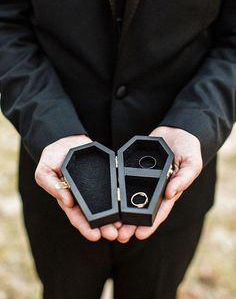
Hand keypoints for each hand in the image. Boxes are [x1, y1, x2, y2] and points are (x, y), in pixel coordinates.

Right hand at [35, 135, 120, 241]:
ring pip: (106, 207)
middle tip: (114, 234)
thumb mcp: (44, 172)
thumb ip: (53, 186)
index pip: (77, 217)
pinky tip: (125, 208)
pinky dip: (118, 201)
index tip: (95, 236)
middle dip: (104, 227)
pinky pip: (112, 191)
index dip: (85, 228)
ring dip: (113, 218)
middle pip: (94, 217)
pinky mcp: (103, 179)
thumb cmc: (51, 159)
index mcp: (68, 199)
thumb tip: (66, 202)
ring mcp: (94, 189)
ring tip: (122, 226)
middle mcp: (82, 198)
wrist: (65, 142)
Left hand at [117, 126, 202, 242]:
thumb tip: (170, 194)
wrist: (176, 131)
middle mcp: (157, 189)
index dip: (150, 224)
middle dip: (132, 224)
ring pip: (132, 200)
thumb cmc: (188, 148)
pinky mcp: (136, 170)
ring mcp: (146, 180)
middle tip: (120, 235)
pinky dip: (119, 194)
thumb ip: (183, 178)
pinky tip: (111, 202)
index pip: (160, 211)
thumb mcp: (192, 162)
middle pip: (143, 210)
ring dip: (123, 214)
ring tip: (112, 225)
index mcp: (171, 190)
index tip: (140, 235)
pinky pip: (126, 183)